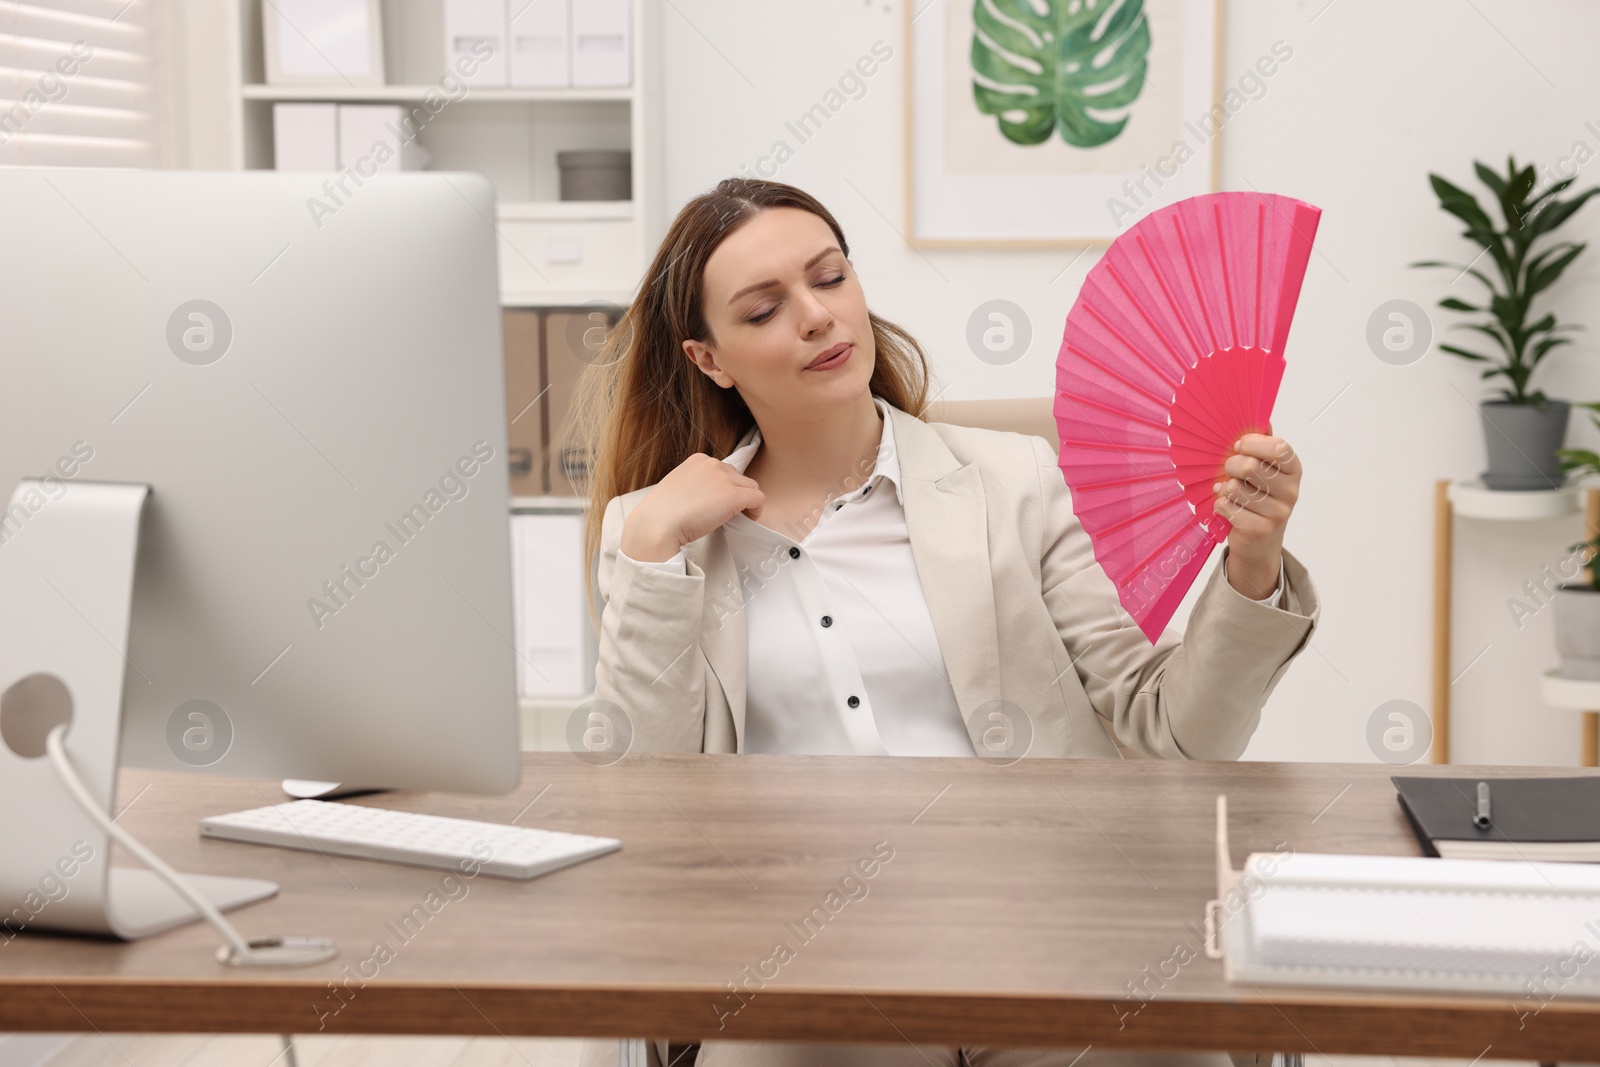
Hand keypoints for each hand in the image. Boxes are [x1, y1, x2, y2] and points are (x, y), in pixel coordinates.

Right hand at [619, 453, 765, 562]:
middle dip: (735, 494)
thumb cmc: (661, 513)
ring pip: (750, 487)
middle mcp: (713, 464)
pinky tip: (747, 520)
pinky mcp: (733, 495)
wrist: (657, 524)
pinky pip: (758, 499)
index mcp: (699, 460)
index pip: (724, 470)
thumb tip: (710, 497)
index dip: (724, 488)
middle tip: (725, 513)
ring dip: (746, 502)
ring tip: (735, 518)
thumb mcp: (678, 487)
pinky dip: (756, 510)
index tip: (717, 503)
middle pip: (739, 478)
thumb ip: (697, 485)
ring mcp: (724, 478)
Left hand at [1214, 433, 1300, 599]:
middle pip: (1250, 466)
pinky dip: (1220, 505)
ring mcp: (1278, 512)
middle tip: (1230, 471)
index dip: (1252, 443)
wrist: (1260, 541)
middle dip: (1231, 465)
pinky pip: (1227, 506)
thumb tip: (1262, 418)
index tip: (1239, 445)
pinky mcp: (1260, 530)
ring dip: (1225, 488)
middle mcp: (1291, 491)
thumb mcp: (1264, 469)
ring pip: (1235, 488)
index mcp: (1293, 469)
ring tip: (1229, 491)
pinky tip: (1227, 506)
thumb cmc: (1259, 496)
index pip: (1277, 447)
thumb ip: (1263, 444)